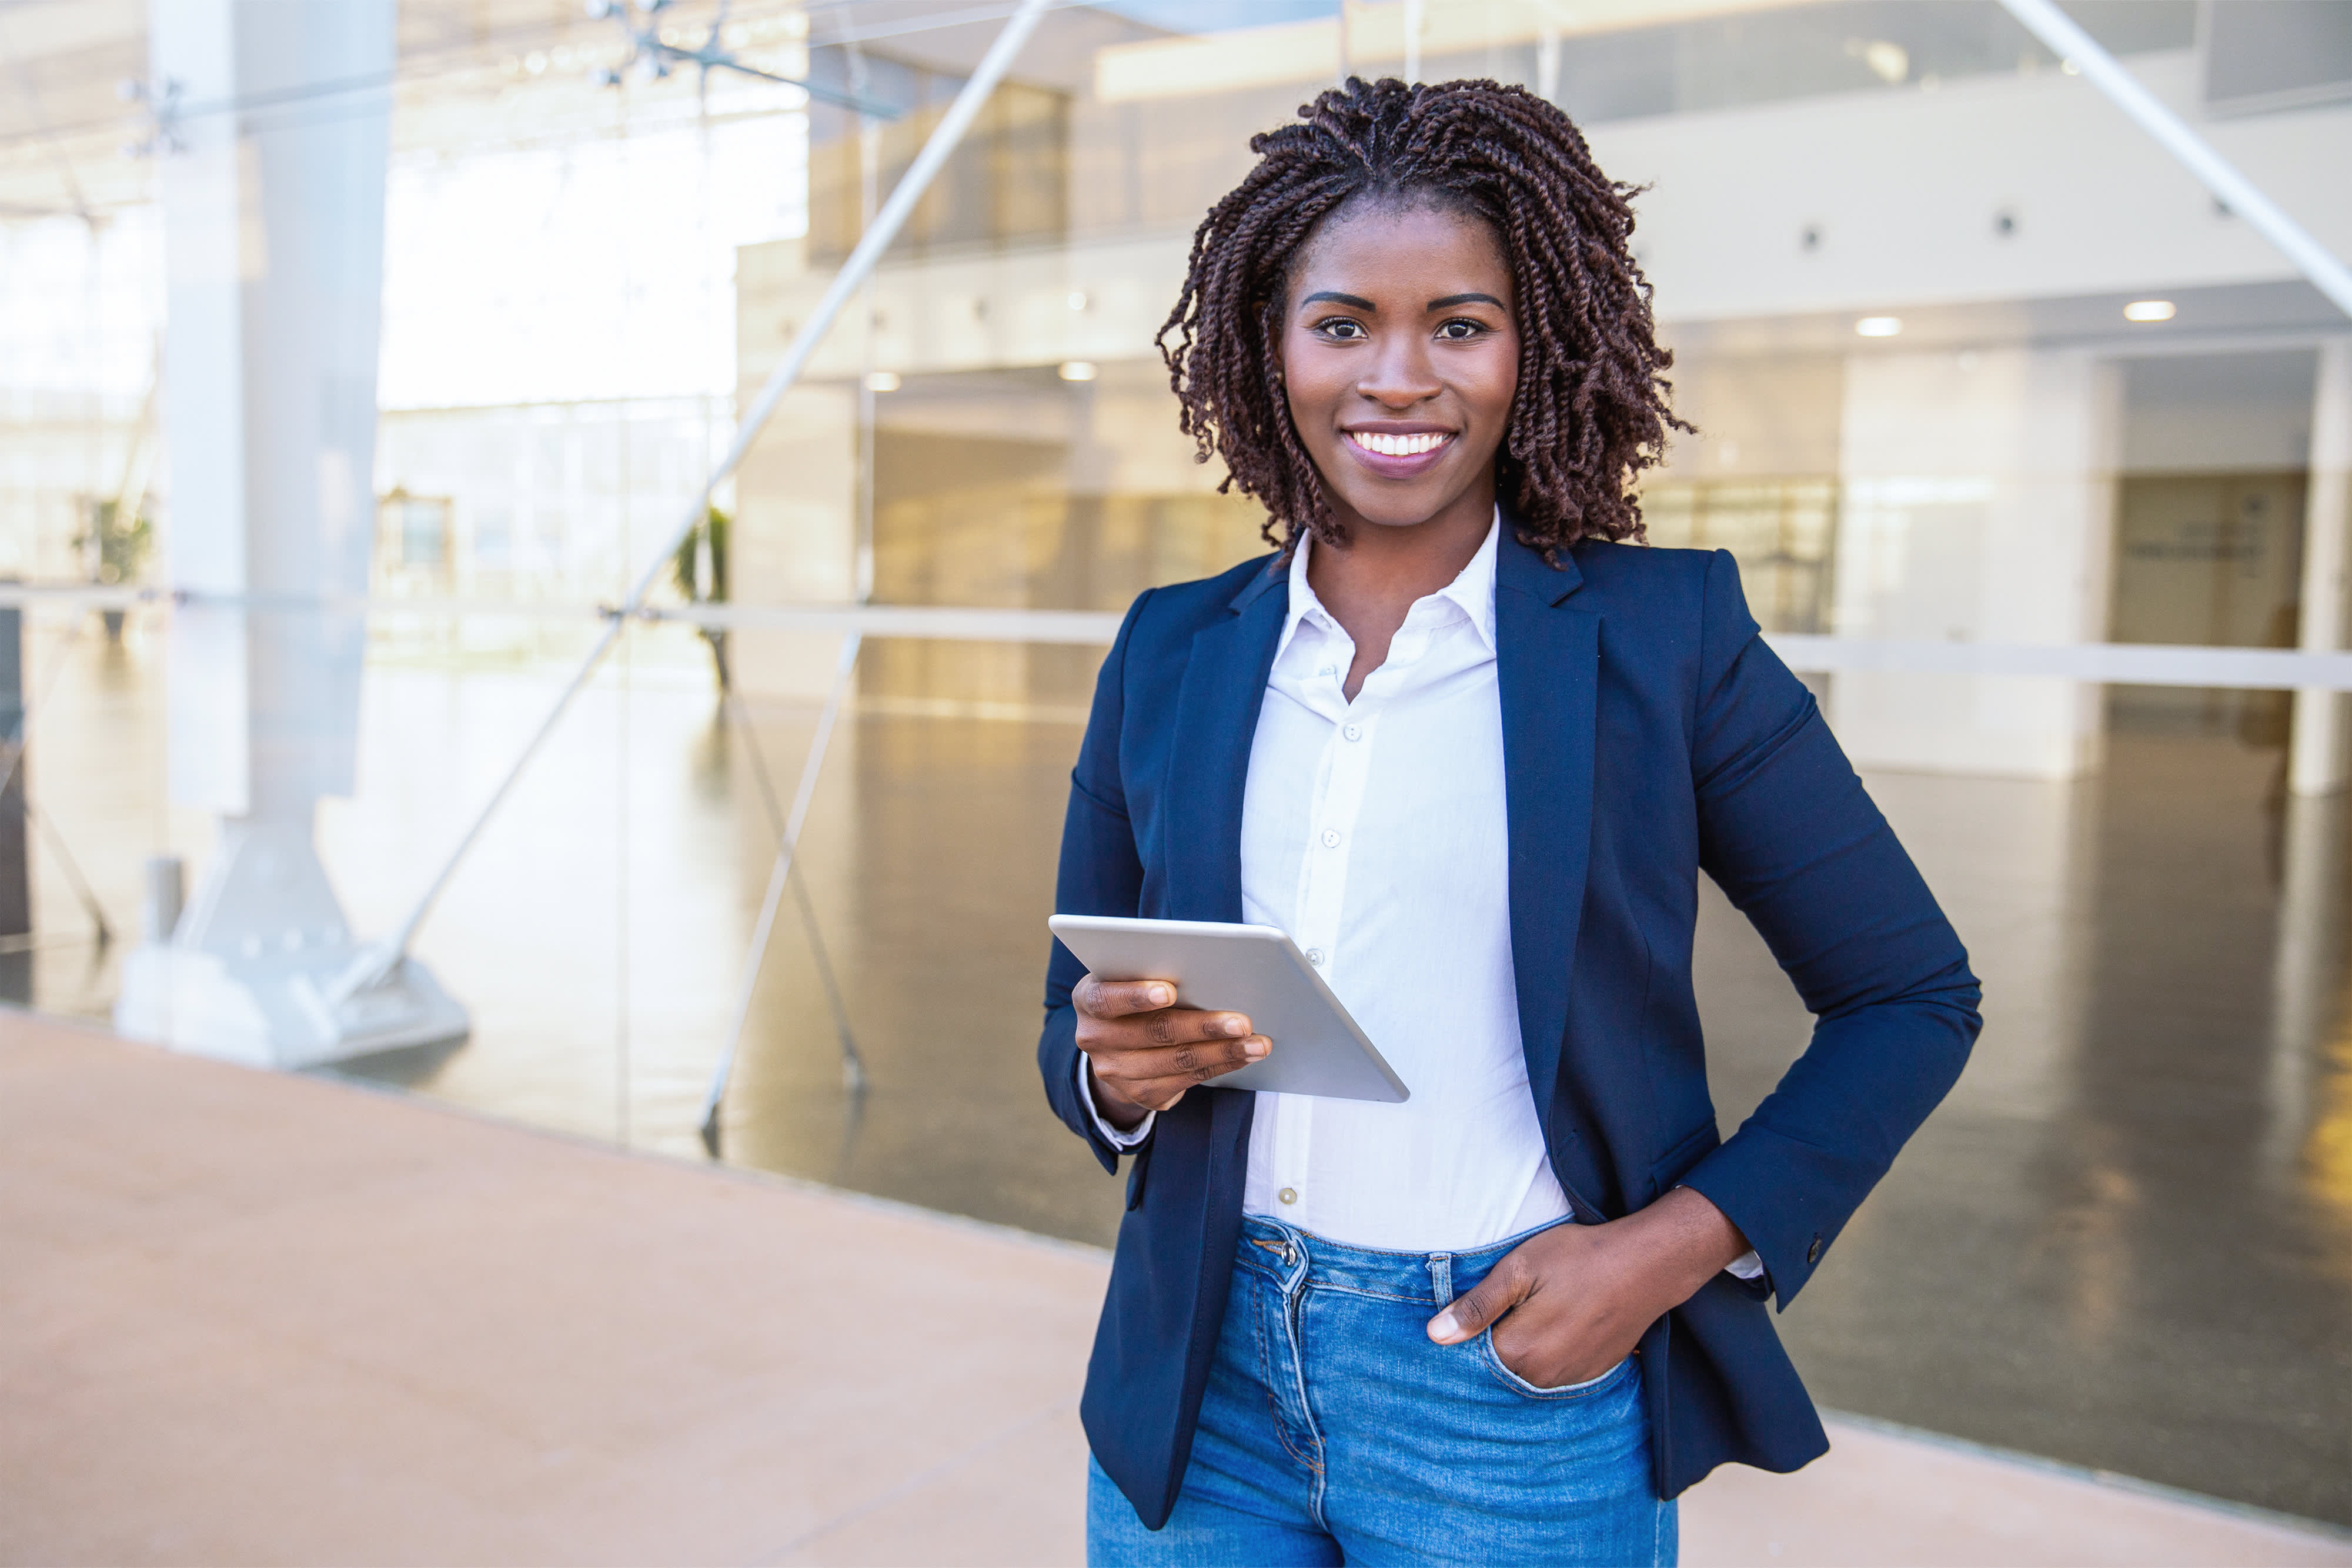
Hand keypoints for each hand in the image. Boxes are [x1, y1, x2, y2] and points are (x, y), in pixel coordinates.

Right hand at [1073, 973, 1268, 1130]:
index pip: (1107, 998)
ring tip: (1257, 1042)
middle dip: (1203, 1026)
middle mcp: (1095, 1039)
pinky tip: (1246, 1054)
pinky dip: (1222, 1065)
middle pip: (1154, 1032)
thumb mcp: (1130, 976)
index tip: (1169, 990)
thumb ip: (1152, 970)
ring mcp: (1116, 1072)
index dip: (1136, 996)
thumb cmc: (1134, 995)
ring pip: (1177, 1061)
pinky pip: (1188, 1080)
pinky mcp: (1142, 1094)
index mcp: (1088, 999)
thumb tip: (1207, 969)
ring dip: (1224, 1051)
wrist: (1116, 1045)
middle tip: (1242, 1021)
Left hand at [1425, 1187, 1749, 1387]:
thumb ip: (1476, 1306)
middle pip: (1497, 1368)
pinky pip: (1553, 1373)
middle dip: (1489, 1344)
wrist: (1648, 1265)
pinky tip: (1555, 1324)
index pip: (1470, 1357)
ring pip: (1525, 1371)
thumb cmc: (1580, 1258)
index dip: (1465, 1333)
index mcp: (1518, 1351)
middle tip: (1504, 1305)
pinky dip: (1546, 1355)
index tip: (1467, 1311)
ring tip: (1532, 1312)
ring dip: (1520, 1350)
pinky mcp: (1591, 1374)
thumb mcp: (1519, 1269)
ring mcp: (1570, 1379)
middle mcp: (1542, 1377)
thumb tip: (1435, 1336)